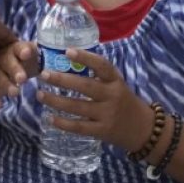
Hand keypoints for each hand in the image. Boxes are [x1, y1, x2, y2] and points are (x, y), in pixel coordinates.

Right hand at [0, 40, 40, 109]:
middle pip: (8, 62)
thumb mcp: (29, 58)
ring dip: (6, 85)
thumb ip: (42, 57)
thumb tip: (65, 56)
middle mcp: (2, 57)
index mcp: (15, 50)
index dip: (23, 50)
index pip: (19, 48)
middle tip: (22, 79)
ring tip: (14, 93)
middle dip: (15, 70)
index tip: (27, 53)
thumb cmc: (18, 62)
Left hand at [36, 49, 152, 151]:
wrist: (144, 130)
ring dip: (56, 101)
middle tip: (43, 74)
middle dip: (62, 80)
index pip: (102, 66)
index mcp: (115, 81)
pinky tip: (49, 118)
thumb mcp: (116, 84)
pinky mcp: (102, 131)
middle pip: (85, 86)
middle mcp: (112, 96)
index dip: (85, 58)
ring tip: (39, 94)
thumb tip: (66, 59)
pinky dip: (63, 123)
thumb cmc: (123, 101)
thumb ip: (97, 75)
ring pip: (78, 107)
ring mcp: (107, 115)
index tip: (67, 51)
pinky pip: (79, 127)